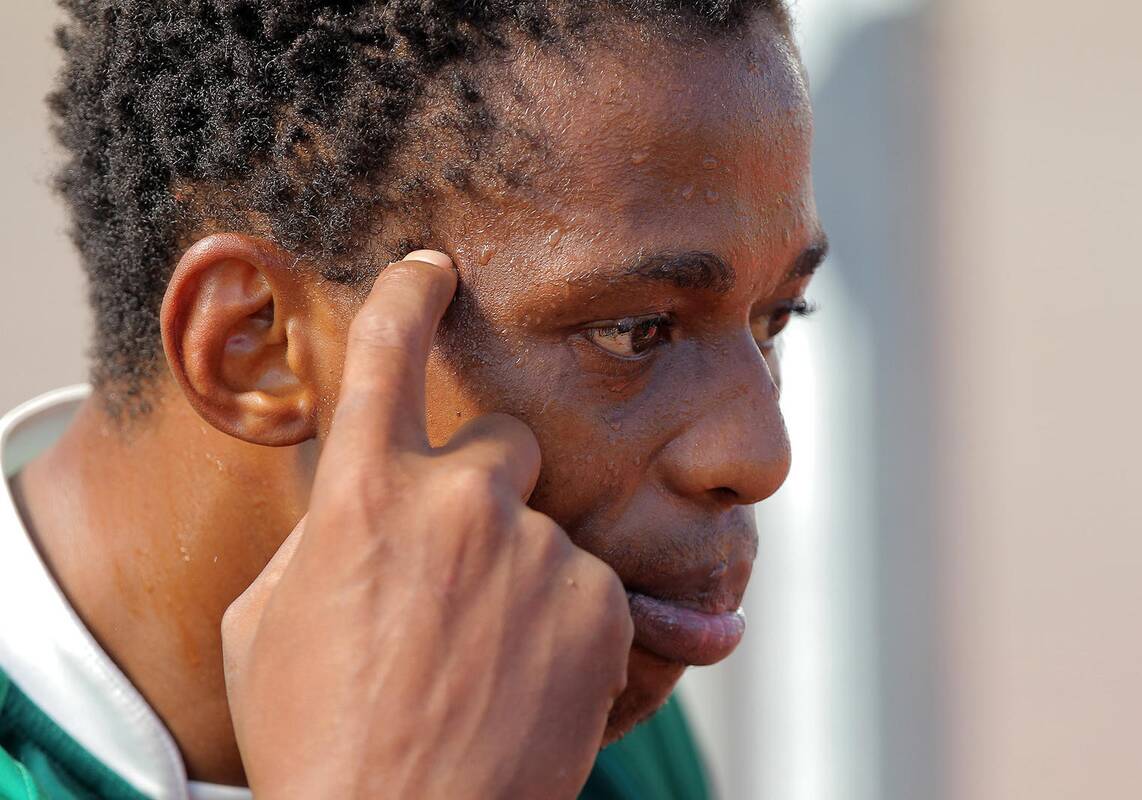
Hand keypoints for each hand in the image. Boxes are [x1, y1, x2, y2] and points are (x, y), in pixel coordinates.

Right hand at [221, 250, 632, 798]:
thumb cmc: (317, 734)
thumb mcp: (268, 624)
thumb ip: (322, 536)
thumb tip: (360, 500)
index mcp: (363, 494)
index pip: (383, 355)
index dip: (407, 298)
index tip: (432, 269)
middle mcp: (457, 501)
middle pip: (501, 444)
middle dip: (487, 491)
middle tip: (461, 574)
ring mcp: (536, 549)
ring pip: (546, 528)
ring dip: (523, 575)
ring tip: (484, 659)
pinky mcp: (600, 604)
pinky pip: (592, 588)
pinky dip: (568, 625)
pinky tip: (526, 683)